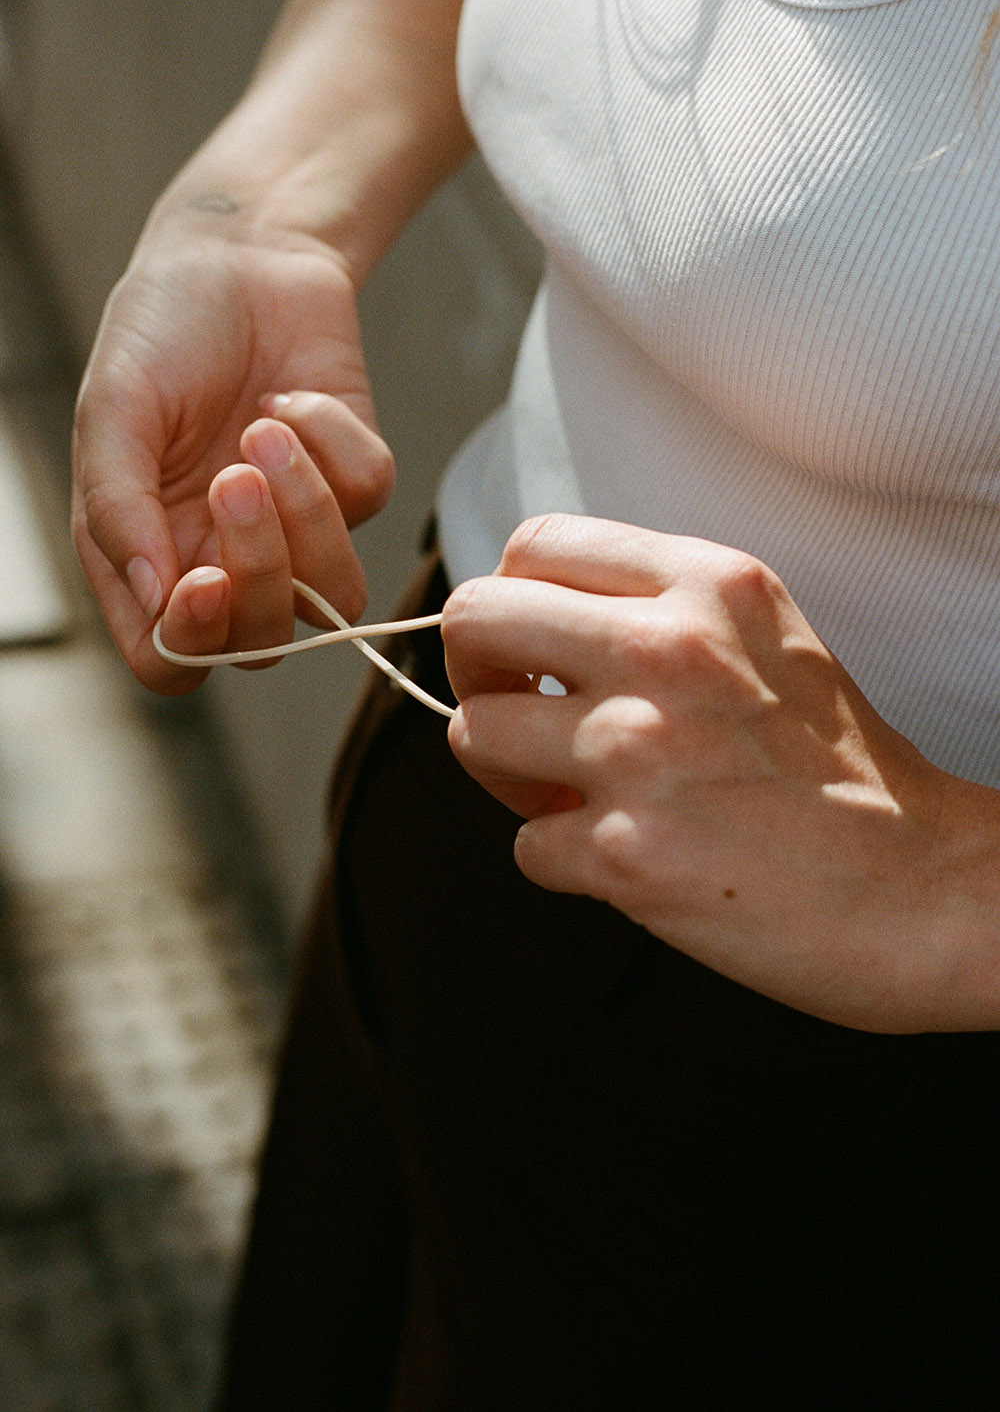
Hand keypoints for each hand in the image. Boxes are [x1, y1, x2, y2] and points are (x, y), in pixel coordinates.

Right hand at [73, 221, 393, 692]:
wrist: (239, 254)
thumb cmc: (160, 332)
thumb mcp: (113, 409)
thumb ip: (120, 508)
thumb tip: (154, 599)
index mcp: (152, 556)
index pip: (171, 658)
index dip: (192, 641)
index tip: (204, 580)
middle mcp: (225, 558)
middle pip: (261, 644)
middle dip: (260, 569)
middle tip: (236, 478)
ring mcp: (300, 529)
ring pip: (334, 594)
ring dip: (308, 514)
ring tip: (266, 429)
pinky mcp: (357, 484)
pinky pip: (368, 499)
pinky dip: (331, 440)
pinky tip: (291, 396)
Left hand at [443, 514, 999, 1031]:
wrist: (924, 885)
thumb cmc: (840, 765)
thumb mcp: (766, 635)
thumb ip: (656, 608)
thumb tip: (533, 627)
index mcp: (705, 584)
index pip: (533, 543)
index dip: (510, 602)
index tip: (533, 655)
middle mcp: (667, 651)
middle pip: (474, 618)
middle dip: (475, 675)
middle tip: (518, 717)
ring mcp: (641, 751)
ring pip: (473, 734)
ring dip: (507, 776)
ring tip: (570, 797)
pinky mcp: (629, 853)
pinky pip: (524, 846)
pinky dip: (561, 861)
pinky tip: (621, 863)